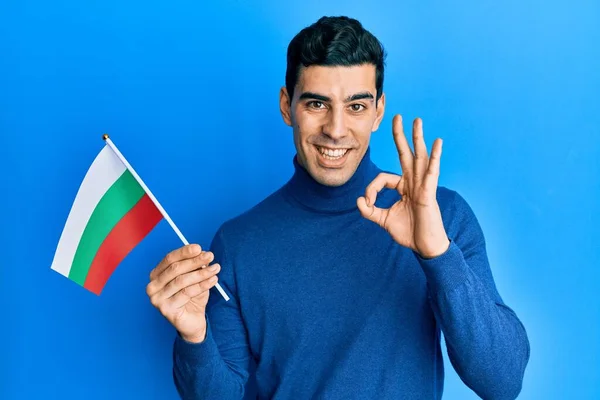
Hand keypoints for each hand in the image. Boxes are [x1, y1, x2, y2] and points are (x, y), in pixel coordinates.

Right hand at [146, 244, 220, 342]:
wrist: (193, 322)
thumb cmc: (192, 297)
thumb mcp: (195, 278)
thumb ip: (195, 266)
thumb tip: (202, 253)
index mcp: (156, 275)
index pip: (169, 259)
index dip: (184, 252)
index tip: (199, 248)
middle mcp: (153, 286)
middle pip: (175, 269)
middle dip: (195, 261)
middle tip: (210, 256)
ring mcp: (157, 298)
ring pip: (182, 280)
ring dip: (201, 273)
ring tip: (215, 269)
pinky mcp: (165, 309)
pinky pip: (186, 293)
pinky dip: (202, 285)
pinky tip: (213, 280)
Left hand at [357, 115, 449, 258]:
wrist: (425, 247)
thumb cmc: (409, 233)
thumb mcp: (383, 220)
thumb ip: (369, 211)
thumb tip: (358, 200)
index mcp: (404, 187)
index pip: (383, 178)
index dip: (371, 189)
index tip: (366, 203)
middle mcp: (414, 182)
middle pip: (406, 154)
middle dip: (400, 136)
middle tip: (397, 116)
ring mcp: (422, 186)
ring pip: (419, 157)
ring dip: (417, 138)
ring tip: (417, 121)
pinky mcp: (429, 192)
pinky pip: (432, 171)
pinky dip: (435, 156)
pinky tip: (438, 142)